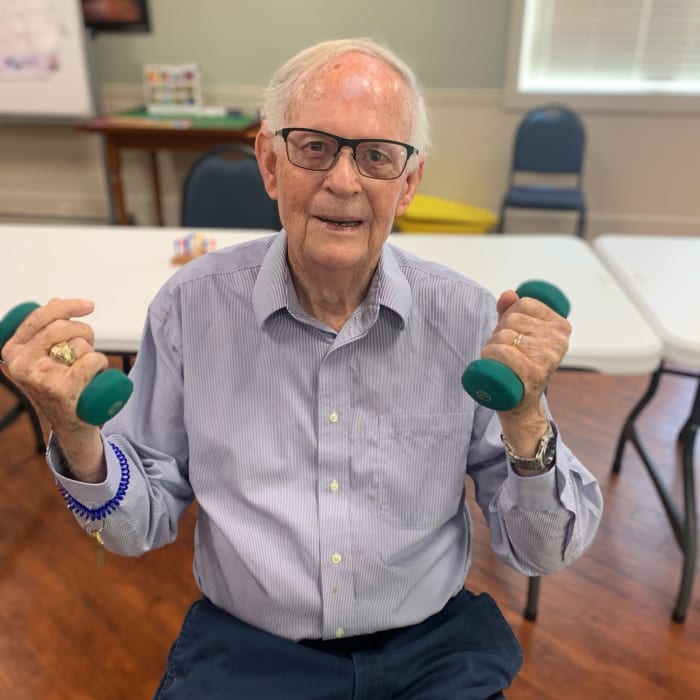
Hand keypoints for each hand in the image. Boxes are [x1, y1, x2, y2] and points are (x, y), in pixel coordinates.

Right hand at [1, 298, 106, 478]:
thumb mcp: (47, 356)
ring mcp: (40, 376)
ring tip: (85, 371)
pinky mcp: (62, 388)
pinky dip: (101, 365)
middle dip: (84, 332)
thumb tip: (54, 301)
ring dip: (92, 353)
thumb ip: (47, 330)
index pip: (40, 317)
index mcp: (13, 351)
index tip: (89, 305)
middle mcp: (21, 363)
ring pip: (79, 344)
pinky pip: (92, 360)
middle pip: (63, 327)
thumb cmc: (61, 385)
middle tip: (88, 347)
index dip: (67, 307)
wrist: (72, 424)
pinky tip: (95, 378)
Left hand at [482, 290, 570, 452]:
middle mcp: (559, 342)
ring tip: (498, 361)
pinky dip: (492, 355)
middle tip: (501, 350)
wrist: (519, 403)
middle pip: (512, 319)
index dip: (508, 316)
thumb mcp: (518, 334)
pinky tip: (490, 361)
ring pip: (505, 336)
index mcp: (560, 327)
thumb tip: (508, 294)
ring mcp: (548, 358)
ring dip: (491, 346)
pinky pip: (506, 353)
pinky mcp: (534, 374)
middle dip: (498, 332)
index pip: (524, 304)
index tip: (510, 332)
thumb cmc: (519, 364)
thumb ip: (513, 311)